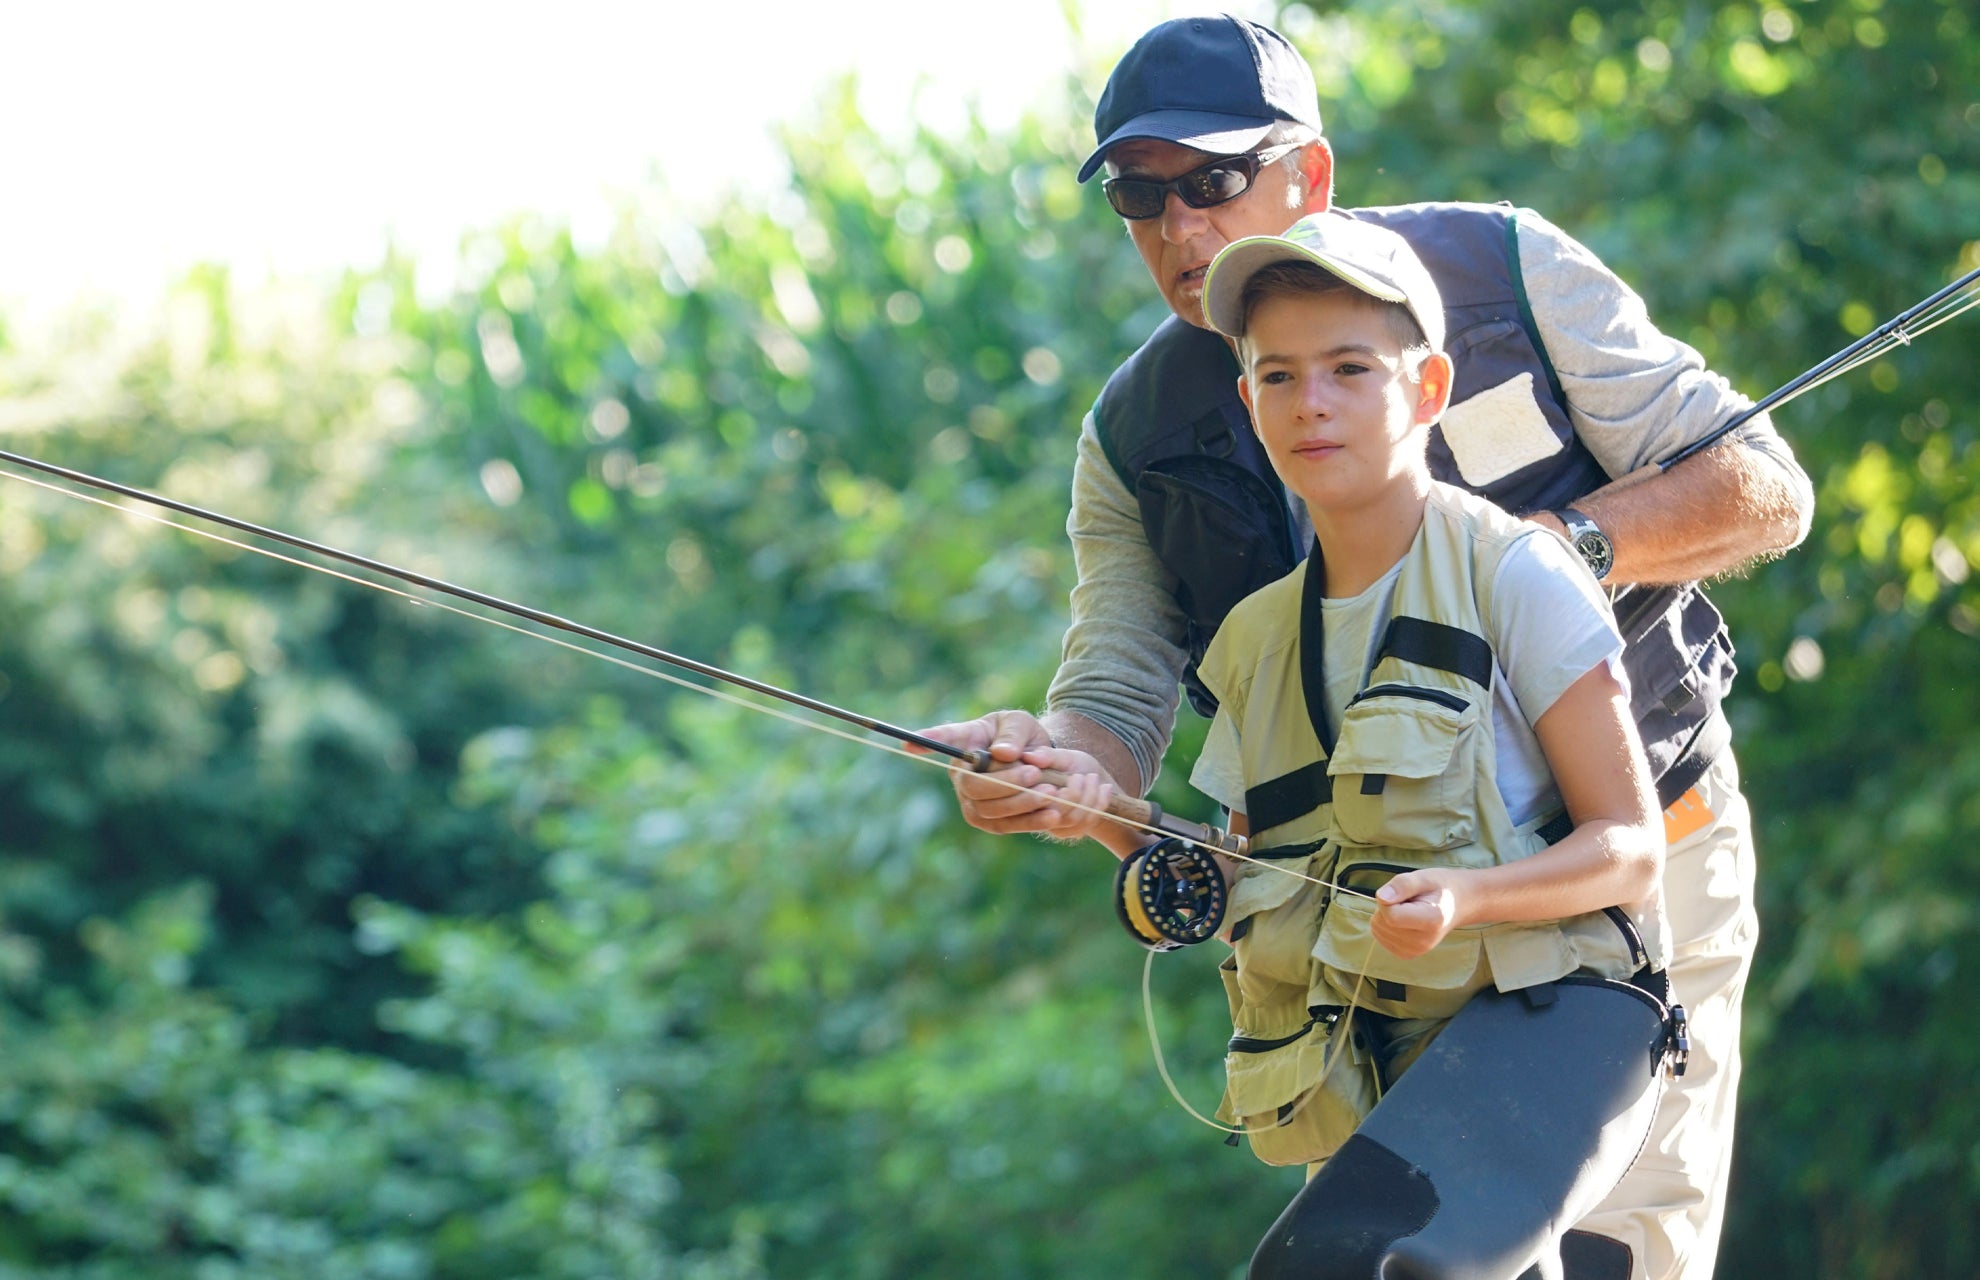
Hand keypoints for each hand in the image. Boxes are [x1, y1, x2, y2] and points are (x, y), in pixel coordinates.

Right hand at [915, 711, 1113, 837]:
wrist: (1040, 764)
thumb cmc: (1022, 736)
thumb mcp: (1021, 723)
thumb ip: (1013, 734)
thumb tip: (1003, 754)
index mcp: (965, 740)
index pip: (944, 738)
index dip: (926, 741)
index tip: (907, 742)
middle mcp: (960, 774)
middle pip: (974, 786)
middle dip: (1006, 782)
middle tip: (1035, 772)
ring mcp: (970, 800)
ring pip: (990, 809)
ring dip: (1022, 802)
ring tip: (1050, 792)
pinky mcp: (987, 821)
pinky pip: (1005, 826)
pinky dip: (1030, 821)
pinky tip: (1053, 814)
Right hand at [1012, 744, 1117, 843]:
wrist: (1085, 774)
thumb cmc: (1066, 761)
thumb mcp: (1058, 753)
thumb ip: (1045, 754)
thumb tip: (1030, 757)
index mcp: (1016, 793)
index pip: (1016, 805)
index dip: (1034, 799)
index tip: (1054, 787)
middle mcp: (1025, 814)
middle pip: (1046, 814)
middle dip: (1072, 796)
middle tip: (1081, 776)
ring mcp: (1045, 824)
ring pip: (1069, 820)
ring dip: (1088, 797)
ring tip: (1092, 777)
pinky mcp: (1064, 831)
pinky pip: (1084, 824)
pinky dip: (1099, 804)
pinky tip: (1105, 788)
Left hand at [1371, 868, 1468, 958]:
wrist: (1458, 904)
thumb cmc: (1440, 888)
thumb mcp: (1424, 877)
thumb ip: (1403, 885)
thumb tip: (1381, 897)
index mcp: (1432, 921)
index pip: (1391, 915)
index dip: (1388, 898)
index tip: (1403, 892)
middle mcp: (1424, 941)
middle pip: (1382, 922)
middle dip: (1388, 906)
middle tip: (1410, 900)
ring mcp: (1415, 951)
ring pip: (1378, 929)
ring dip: (1387, 914)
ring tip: (1409, 909)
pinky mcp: (1406, 954)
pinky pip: (1379, 935)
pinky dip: (1386, 924)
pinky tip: (1405, 919)